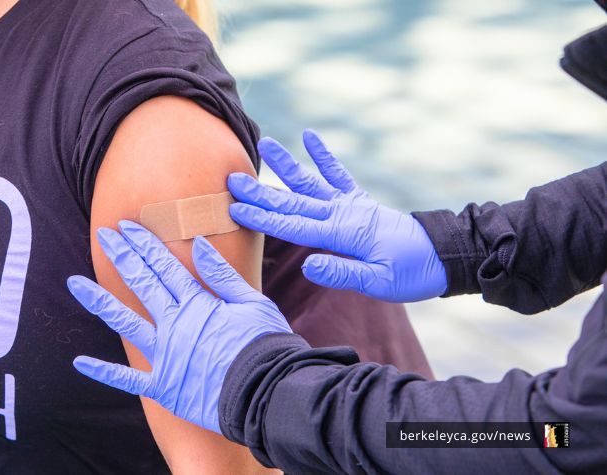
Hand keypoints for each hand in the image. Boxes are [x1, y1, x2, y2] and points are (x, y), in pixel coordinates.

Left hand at [67, 220, 291, 432]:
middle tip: (104, 236)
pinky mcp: (163, 386)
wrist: (268, 394)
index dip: (144, 245)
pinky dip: (104, 372)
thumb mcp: (252, 303)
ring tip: (74, 283)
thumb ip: (222, 275)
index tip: (127, 226)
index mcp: (197, 304)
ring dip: (99, 302)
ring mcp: (165, 356)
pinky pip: (127, 379)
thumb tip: (199, 244)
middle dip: (122, 257)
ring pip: (125, 323)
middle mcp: (175, 325)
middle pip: (142, 284)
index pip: (164, 267)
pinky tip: (79, 362)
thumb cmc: (266, 346)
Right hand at [227, 129, 446, 301]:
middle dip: (261, 192)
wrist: (442, 256)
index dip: (262, 217)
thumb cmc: (410, 273)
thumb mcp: (378, 282)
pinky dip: (324, 156)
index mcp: (342, 233)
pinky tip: (310, 137)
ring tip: (264, 143)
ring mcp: (350, 204)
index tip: (234, 208)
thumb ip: (342, 273)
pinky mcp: (359, 202)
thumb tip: (307, 265)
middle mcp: (342, 213)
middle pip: (294, 200)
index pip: (293, 225)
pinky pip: (338, 175)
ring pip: (311, 182)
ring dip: (286, 165)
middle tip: (232, 180)